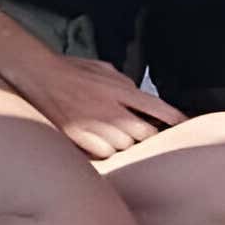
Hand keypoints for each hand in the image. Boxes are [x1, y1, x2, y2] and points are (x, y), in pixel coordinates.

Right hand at [4, 49, 182, 158]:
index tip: (186, 127)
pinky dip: (105, 153)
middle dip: (147, 137)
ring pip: (125, 147)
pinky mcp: (79, 138)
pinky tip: (99, 145)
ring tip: (114, 138)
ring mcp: (95, 124)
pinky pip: (103, 154)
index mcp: (120, 90)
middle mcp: (111, 108)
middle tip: (143, 137)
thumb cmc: (71, 71)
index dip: (175, 120)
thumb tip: (139, 95)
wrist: (39, 74)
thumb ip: (124, 84)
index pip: (158, 108)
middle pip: (145, 134)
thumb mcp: (104, 70)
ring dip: (124, 146)